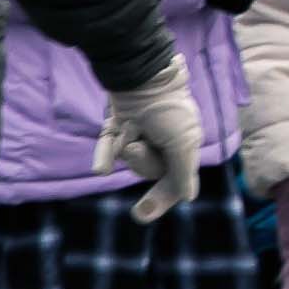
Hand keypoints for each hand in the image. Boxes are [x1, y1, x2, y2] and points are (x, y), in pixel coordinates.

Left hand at [91, 58, 202, 221]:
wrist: (140, 75)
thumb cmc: (167, 110)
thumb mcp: (183, 144)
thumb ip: (182, 175)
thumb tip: (187, 198)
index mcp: (184, 146)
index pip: (175, 181)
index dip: (162, 198)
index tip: (141, 213)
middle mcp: (163, 141)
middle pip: (149, 170)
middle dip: (142, 162)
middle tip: (137, 146)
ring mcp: (140, 133)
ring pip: (129, 159)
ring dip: (127, 149)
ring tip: (129, 131)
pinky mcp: (118, 126)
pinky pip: (108, 148)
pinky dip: (104, 156)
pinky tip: (100, 169)